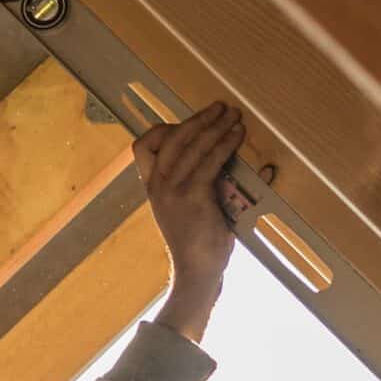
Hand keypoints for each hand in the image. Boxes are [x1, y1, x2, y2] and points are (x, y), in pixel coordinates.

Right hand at [132, 99, 244, 341]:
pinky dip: (225, 144)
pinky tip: (237, 136)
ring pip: (193, 145)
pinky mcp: (193, 197)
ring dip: (216, 126)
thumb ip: (193, 182)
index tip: (184, 125)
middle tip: (221, 107)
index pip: (142, 146)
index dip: (162, 129)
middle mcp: (158, 185)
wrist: (196, 273)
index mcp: (152, 187)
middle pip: (172, 137)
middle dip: (199, 118)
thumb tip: (217, 157)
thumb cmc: (197, 243)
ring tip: (234, 116)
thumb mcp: (185, 208)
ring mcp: (173, 190)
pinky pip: (209, 161)